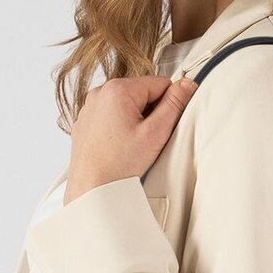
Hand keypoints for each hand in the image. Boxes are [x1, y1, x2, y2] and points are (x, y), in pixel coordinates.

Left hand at [62, 74, 198, 204]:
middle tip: (147, 138)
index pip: (160, 83)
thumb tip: (187, 85)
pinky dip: (119, 127)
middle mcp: (100, 93)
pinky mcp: (86, 121)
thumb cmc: (118, 166)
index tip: (163, 125)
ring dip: (136, 120)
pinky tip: (119, 146)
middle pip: (142, 93)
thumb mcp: (155, 133)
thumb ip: (175, 104)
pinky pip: (111, 115)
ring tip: (132, 144)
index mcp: (117, 90)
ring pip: (127, 104)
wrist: (91, 188)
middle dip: (151, 112)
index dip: (169, 104)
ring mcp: (90, 107)